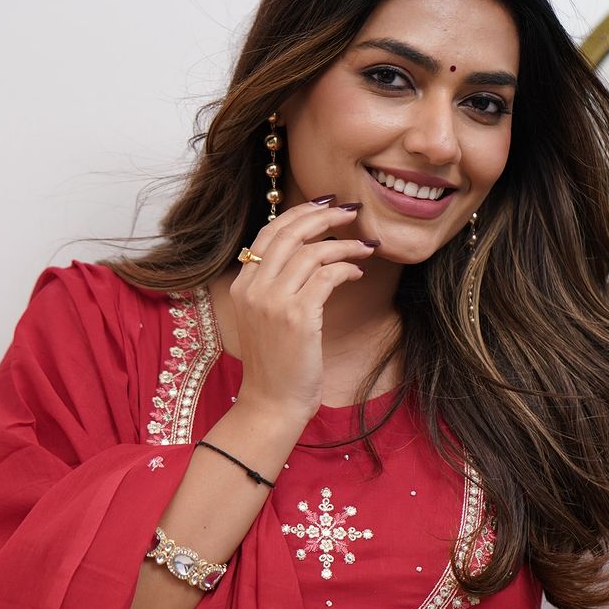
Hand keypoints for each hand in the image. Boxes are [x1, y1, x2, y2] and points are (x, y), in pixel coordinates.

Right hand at [229, 198, 377, 421]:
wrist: (272, 404)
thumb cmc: (276, 365)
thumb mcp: (265, 319)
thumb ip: (275, 287)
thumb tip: (306, 257)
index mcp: (242, 285)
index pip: (268, 233)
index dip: (298, 214)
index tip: (324, 205)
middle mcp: (253, 288)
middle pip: (289, 233)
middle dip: (323, 216)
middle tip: (351, 211)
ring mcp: (273, 302)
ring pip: (312, 252)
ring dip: (344, 245)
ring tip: (365, 247)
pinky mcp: (297, 316)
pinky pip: (326, 276)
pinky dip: (346, 269)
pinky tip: (357, 274)